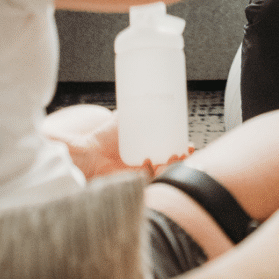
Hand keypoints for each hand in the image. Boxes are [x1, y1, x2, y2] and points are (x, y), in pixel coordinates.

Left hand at [73, 111, 193, 179]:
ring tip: (172, 156)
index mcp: (146, 150)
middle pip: (170, 165)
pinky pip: (148, 180)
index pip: (169, 152)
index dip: (182, 151)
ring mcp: (139, 175)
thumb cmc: (103, 137)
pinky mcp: (132, 183)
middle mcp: (146, 163)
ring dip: (171, 166)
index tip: (190, 145)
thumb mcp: (122, 119)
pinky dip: (150, 171)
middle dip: (181, 160)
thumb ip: (133, 110)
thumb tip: (146, 95)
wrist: (88, 152)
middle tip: (185, 151)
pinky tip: (147, 161)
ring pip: (163, 173)